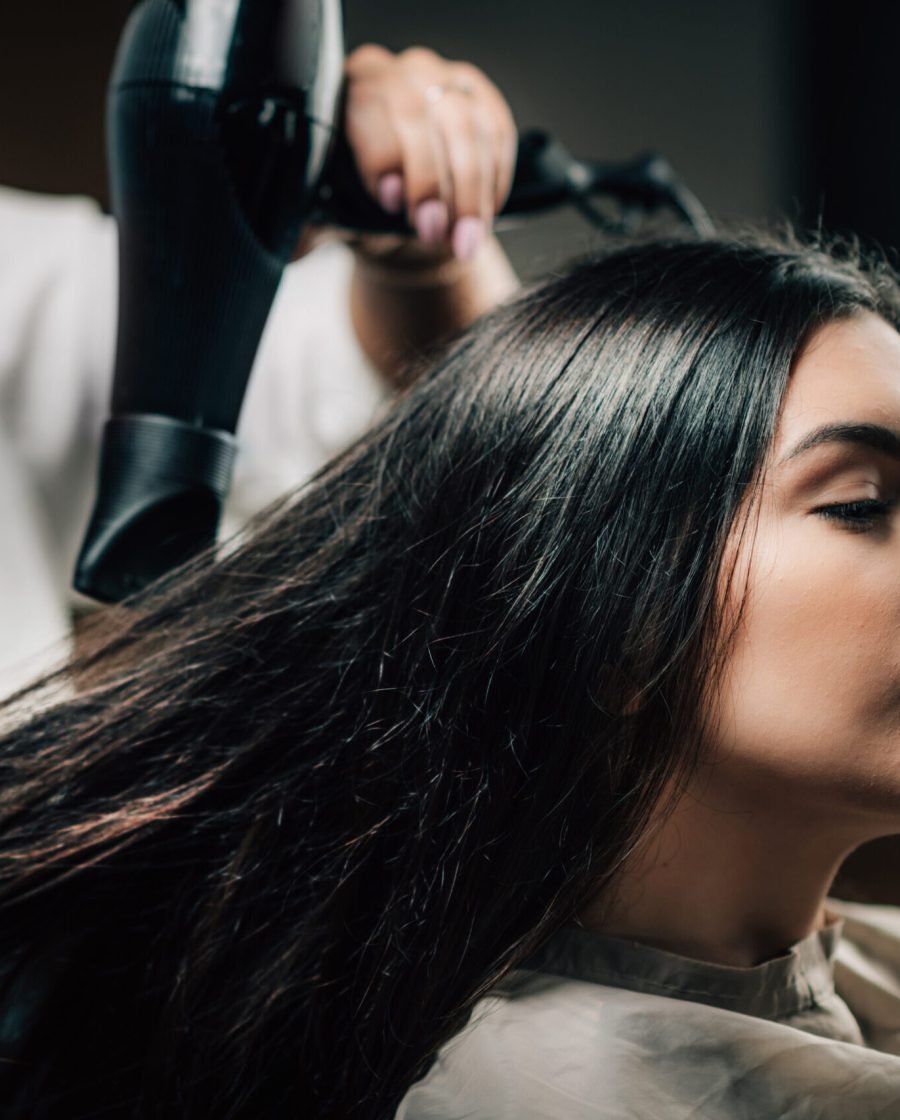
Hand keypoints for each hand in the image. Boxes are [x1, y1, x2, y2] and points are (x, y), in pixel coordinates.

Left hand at [297, 44, 517, 265]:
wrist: (392, 207)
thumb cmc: (355, 205)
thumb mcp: (325, 215)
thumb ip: (308, 226)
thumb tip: (290, 249)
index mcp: (348, 90)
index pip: (368, 108)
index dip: (383, 156)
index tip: (390, 203)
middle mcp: (395, 74)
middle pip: (419, 113)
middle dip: (430, 181)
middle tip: (434, 233)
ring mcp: (441, 81)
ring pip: (466, 126)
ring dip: (470, 192)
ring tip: (464, 242)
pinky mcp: (478, 98)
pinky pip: (497, 132)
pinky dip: (494, 179)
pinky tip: (485, 216)